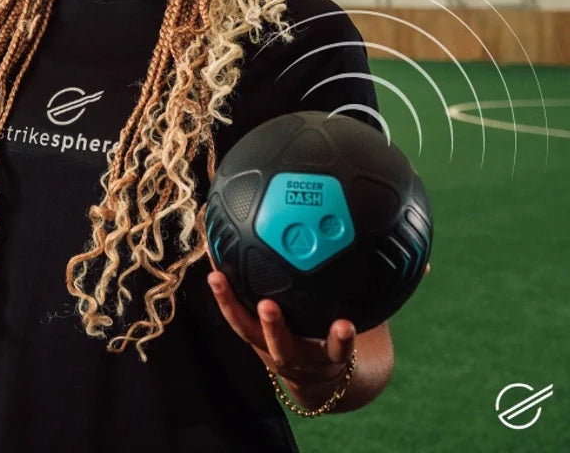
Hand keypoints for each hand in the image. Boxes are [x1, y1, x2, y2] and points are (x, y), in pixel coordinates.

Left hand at [207, 261, 429, 391]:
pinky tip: (209, 254)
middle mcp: (295, 357)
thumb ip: (385, 293)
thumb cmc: (343, 339)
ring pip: (245, 332)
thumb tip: (425, 261)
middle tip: (268, 305)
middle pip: (283, 349)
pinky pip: (231, 311)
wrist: (318, 380)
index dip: (339, 342)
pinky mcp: (248, 334)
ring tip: (218, 277)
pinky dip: (220, 288)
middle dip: (275, 331)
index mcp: (326, 356)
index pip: (336, 352)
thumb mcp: (367, 323)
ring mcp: (267, 348)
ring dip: (231, 306)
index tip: (345, 325)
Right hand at [207, 271, 353, 389]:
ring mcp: (303, 356)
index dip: (223, 297)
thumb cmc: (286, 333)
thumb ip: (253, 282)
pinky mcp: (331, 359)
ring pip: (297, 346)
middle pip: (263, 337)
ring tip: (299, 314)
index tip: (214, 276)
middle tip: (265, 304)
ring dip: (301, 334)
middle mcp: (277, 348)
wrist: (315, 377)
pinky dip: (342, 337)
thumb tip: (234, 239)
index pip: (235, 315)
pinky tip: (346, 323)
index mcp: (258, 334)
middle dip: (263, 322)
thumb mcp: (266, 315)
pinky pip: (338, 350)